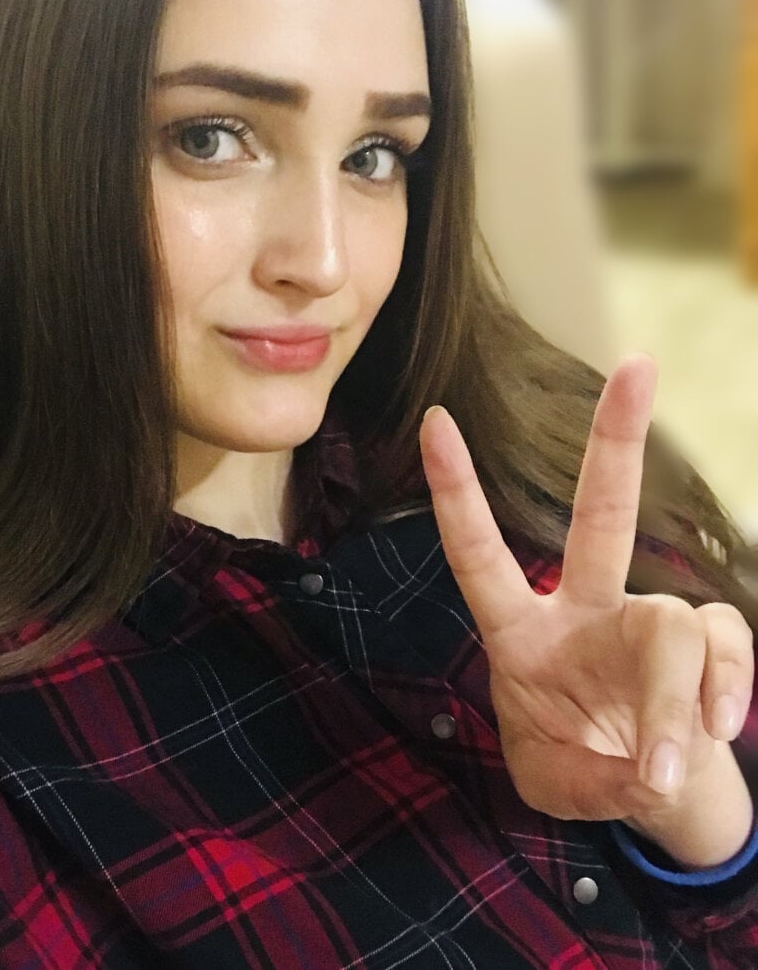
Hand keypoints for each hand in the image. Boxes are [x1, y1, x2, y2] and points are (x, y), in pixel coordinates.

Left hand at [418, 354, 753, 867]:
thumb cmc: (580, 770)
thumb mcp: (556, 785)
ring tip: (665, 767)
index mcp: (519, 631)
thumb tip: (659, 765)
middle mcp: (584, 608)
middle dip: (616, 441)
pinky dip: (722, 700)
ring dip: (676, 705)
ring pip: (674, 625)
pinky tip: (713, 736)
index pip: (479, 553)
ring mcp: (647, 620)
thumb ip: (594, 777)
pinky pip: (725, 651)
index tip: (434, 419)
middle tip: (637, 363)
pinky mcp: (706, 643)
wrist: (648, 795)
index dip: (458, 490)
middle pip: (602, 513)